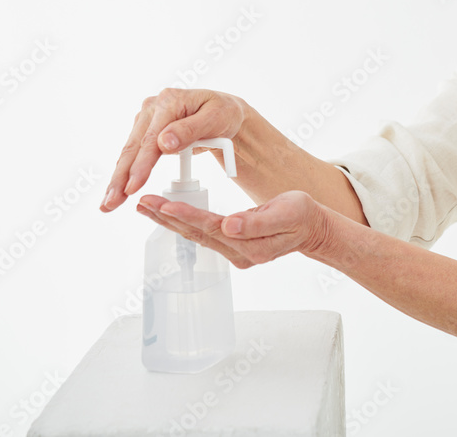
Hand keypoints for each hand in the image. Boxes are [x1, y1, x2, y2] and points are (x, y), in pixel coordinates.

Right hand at [100, 88, 246, 211]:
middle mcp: (152, 107)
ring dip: (118, 179)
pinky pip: (134, 154)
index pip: (151, 140)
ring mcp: (146, 119)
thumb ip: (190, 130)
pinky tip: (118, 191)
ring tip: (109, 203)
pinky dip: (125, 174)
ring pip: (129, 153)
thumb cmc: (224, 114)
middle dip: (120, 178)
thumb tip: (164, 143)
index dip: (141, 166)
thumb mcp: (217, 119)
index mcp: (169, 102)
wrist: (225, 111)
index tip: (132, 187)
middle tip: (111, 203)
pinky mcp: (146, 130)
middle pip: (133, 147)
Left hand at [135, 190, 333, 267]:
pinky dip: (185, 223)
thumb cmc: (302, 216)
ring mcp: (235, 253)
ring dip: (171, 221)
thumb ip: (258, 221)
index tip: (164, 204)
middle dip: (167, 217)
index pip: (210, 228)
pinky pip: (204, 235)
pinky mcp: (234, 247)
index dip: (186, 215)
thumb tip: (229, 226)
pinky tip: (170, 214)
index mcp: (250, 246)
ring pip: (197, 235)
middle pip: (196, 234)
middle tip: (143, 202)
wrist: (313, 229)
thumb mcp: (287, 213)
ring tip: (148, 206)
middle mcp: (238, 254)